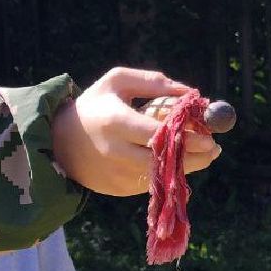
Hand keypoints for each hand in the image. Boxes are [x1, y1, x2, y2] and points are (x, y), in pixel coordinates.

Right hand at [51, 68, 220, 195]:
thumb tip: (190, 93)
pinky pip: (149, 183)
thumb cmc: (94, 106)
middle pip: (163, 160)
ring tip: (201, 155)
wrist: (57, 141)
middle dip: (194, 157)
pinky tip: (169, 162)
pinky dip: (164, 173)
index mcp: (115, 122)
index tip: (210, 136)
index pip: (157, 133)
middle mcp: (113, 151)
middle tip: (213, 149)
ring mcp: (114, 173)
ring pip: (160, 175)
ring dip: (184, 167)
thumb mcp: (116, 82)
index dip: (187, 137)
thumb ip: (152, 82)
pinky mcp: (115, 189)